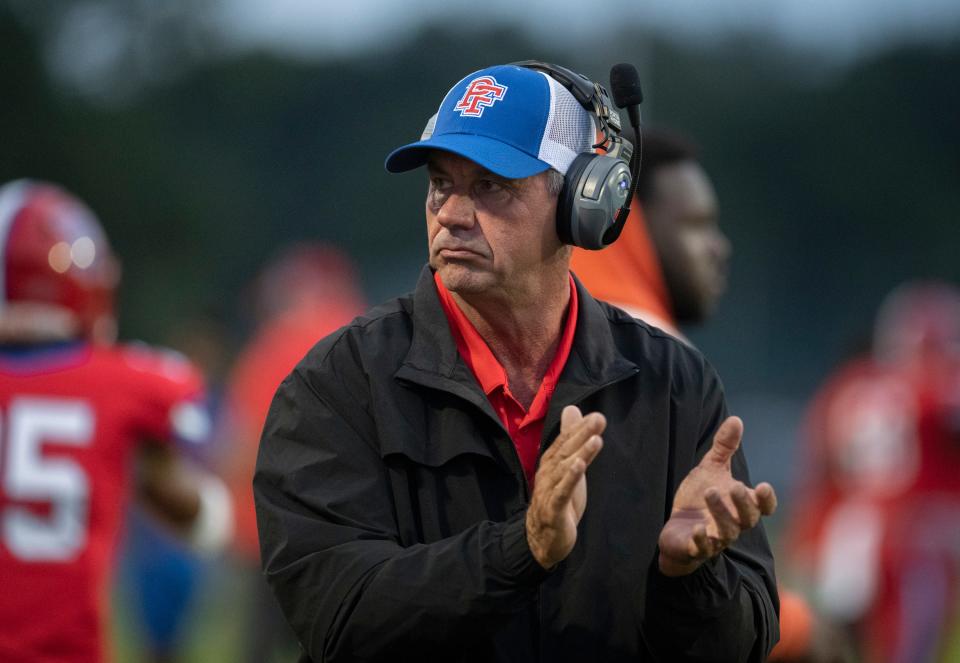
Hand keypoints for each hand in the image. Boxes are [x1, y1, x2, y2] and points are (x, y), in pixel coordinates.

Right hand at [525, 405, 604, 568]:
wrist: (541, 539)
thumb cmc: (557, 499)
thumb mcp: (567, 467)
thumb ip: (570, 439)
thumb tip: (572, 409)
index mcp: (551, 464)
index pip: (565, 442)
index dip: (579, 428)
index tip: (596, 415)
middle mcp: (547, 474)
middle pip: (565, 451)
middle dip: (581, 434)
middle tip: (598, 419)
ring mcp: (549, 491)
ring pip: (564, 469)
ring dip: (580, 453)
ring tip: (595, 439)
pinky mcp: (554, 509)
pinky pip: (561, 492)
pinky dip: (570, 478)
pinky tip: (579, 466)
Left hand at [658, 416, 776, 576]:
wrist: (677, 529)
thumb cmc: (700, 499)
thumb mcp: (711, 469)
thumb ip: (724, 448)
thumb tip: (736, 419)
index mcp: (740, 505)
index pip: (763, 507)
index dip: (767, 500)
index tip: (764, 486)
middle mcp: (733, 524)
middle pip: (748, 519)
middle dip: (743, 503)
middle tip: (734, 486)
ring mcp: (715, 538)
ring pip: (726, 533)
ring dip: (721, 514)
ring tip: (710, 493)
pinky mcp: (695, 548)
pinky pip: (702, 549)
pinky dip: (702, 541)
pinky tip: (697, 529)